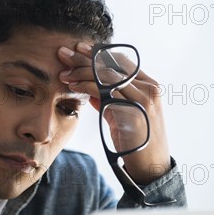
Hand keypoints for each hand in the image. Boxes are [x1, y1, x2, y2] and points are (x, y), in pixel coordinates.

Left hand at [58, 42, 170, 183]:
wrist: (150, 166)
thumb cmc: (136, 141)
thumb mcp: (122, 115)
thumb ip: (109, 100)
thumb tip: (91, 91)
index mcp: (149, 85)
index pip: (121, 61)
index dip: (98, 53)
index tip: (79, 48)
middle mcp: (148, 88)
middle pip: (112, 64)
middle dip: (85, 57)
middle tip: (63, 53)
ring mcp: (142, 99)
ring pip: (106, 76)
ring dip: (81, 72)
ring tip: (64, 73)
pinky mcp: (133, 112)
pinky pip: (105, 92)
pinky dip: (86, 86)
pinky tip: (73, 86)